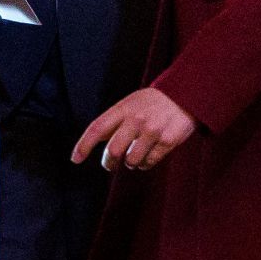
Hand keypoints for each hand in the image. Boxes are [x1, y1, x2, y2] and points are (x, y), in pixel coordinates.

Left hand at [72, 88, 195, 170]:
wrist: (185, 94)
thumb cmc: (152, 102)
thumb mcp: (130, 103)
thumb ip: (114, 120)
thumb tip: (95, 141)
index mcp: (123, 108)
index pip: (97, 128)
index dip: (83, 145)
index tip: (75, 159)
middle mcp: (136, 119)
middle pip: (113, 151)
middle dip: (108, 162)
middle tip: (109, 165)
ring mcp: (152, 131)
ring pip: (131, 160)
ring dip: (129, 163)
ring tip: (133, 157)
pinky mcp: (167, 141)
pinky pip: (149, 162)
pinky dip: (144, 164)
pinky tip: (146, 157)